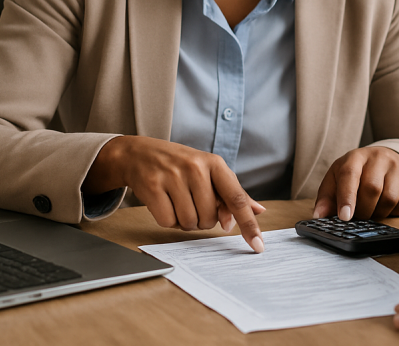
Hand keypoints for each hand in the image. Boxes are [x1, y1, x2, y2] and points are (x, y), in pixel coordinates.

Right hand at [83, 136, 265, 251]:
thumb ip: (232, 194)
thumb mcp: (208, 171)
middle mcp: (195, 167)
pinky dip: (167, 220)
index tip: (258, 245)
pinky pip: (167, 222)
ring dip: (184, 221)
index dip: (249, 224)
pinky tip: (164, 203)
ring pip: (189, 222)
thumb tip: (258, 211)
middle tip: (192, 202)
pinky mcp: (153, 186)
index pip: (237, 198)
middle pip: (210, 218)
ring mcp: (173, 176)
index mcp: (215, 163)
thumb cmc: (180, 165)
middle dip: (202, 219)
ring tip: (177, 201)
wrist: (140, 153)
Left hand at [312, 146, 398, 220]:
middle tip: (358, 216)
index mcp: (356, 157)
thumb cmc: (357, 173)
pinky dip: (394, 213)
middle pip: (372, 189)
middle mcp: (379, 157)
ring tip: (372, 210)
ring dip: (378, 213)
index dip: (347, 198)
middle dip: (363, 210)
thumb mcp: (337, 179)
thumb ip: (327, 197)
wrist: (385, 159)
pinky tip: (387, 208)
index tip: (344, 217)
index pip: (350, 175)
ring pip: (390, 199)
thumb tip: (319, 216)